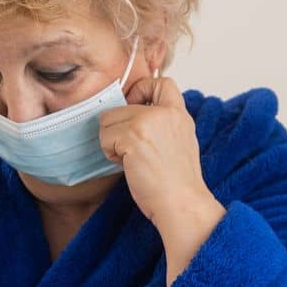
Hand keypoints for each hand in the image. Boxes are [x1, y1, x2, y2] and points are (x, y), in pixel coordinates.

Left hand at [98, 75, 212, 229]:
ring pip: (108, 120)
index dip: (142, 89)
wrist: (182, 204)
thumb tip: (133, 118)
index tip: (136, 107)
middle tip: (134, 150)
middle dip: (120, 127)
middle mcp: (165, 113)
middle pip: (122, 104)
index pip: (161, 82)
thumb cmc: (177, 184)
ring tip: (132, 160)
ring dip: (112, 141)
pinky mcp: (132, 136)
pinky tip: (128, 165)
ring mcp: (148, 122)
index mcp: (179, 115)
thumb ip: (163, 124)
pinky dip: (110, 153)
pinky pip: (104, 136)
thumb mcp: (180, 143)